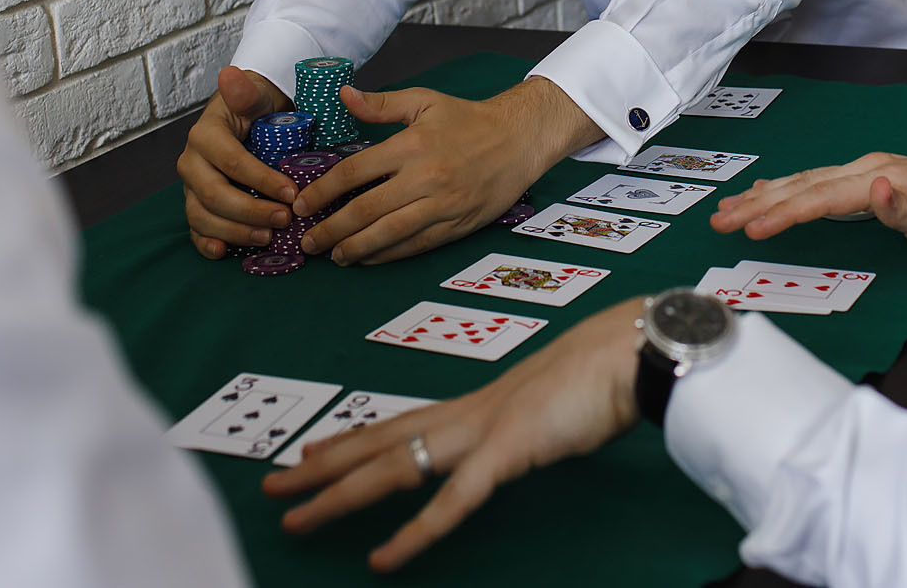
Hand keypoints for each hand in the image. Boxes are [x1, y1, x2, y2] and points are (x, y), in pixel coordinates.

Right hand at [178, 66, 299, 258]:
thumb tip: (231, 75)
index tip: (292, 192)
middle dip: (250, 211)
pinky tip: (223, 252)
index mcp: (205, 135)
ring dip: (234, 232)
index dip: (260, 179)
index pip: (230, 162)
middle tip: (284, 219)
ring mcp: (191, 187)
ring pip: (203, 216)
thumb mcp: (255, 95)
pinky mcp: (196, 204)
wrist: (247, 118)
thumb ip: (244, 91)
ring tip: (268, 238)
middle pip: (214, 194)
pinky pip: (196, 228)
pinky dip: (207, 243)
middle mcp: (192, 163)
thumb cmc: (255, 107)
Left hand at [263, 297, 644, 570]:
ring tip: (294, 518)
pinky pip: (451, 503)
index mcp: (481, 402)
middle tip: (272, 486)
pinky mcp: (506, 451)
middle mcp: (468, 412)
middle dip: (321, 466)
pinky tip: (382, 558)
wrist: (635, 348)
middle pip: (379, 443)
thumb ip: (533, 419)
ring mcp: (482, 430)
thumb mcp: (557, 400)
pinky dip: (413, 534)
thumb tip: (534, 428)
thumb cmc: (610, 368)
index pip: (401, 423)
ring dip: (338, 496)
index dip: (353, 441)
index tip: (312, 453)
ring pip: (393, 467)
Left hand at [295, 75, 600, 265]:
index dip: (323, 191)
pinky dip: (389, 255)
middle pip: (367, 210)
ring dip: (357, 248)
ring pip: (390, 234)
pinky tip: (370, 258)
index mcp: (412, 145)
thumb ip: (382, 104)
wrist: (520, 139)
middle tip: (308, 241)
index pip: (355, 172)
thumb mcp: (425, 100)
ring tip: (334, 255)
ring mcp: (443, 205)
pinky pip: (417, 245)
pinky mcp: (458, 224)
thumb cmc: (469, 119)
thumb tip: (344, 95)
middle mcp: (426, 178)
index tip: (302, 204)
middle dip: (332, 229)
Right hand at [710, 151, 906, 256]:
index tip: (753, 228)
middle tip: (720, 221)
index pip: (821, 198)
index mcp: (879, 177)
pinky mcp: (865, 178)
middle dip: (758, 204)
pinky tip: (768, 191)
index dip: (785, 213)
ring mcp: (864, 171)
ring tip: (729, 209)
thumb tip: (875, 189)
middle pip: (802, 187)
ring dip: (764, 195)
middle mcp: (865, 168)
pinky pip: (814, 182)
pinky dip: (785, 188)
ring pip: (803, 182)